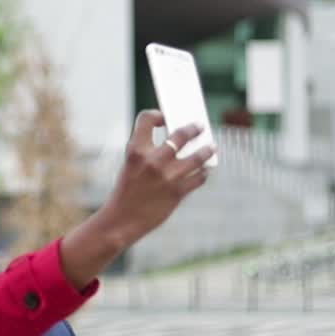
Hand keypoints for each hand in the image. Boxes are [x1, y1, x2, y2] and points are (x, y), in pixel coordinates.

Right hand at [95, 110, 213, 245]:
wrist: (122, 220)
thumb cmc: (127, 191)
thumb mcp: (131, 166)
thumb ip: (148, 152)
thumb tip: (177, 141)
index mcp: (135, 150)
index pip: (147, 119)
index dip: (157, 115)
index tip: (165, 118)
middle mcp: (152, 160)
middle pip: (180, 135)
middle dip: (193, 129)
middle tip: (200, 126)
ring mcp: (167, 176)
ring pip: (197, 157)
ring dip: (206, 150)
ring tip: (212, 147)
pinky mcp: (177, 192)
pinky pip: (198, 177)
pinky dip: (202, 173)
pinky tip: (203, 171)